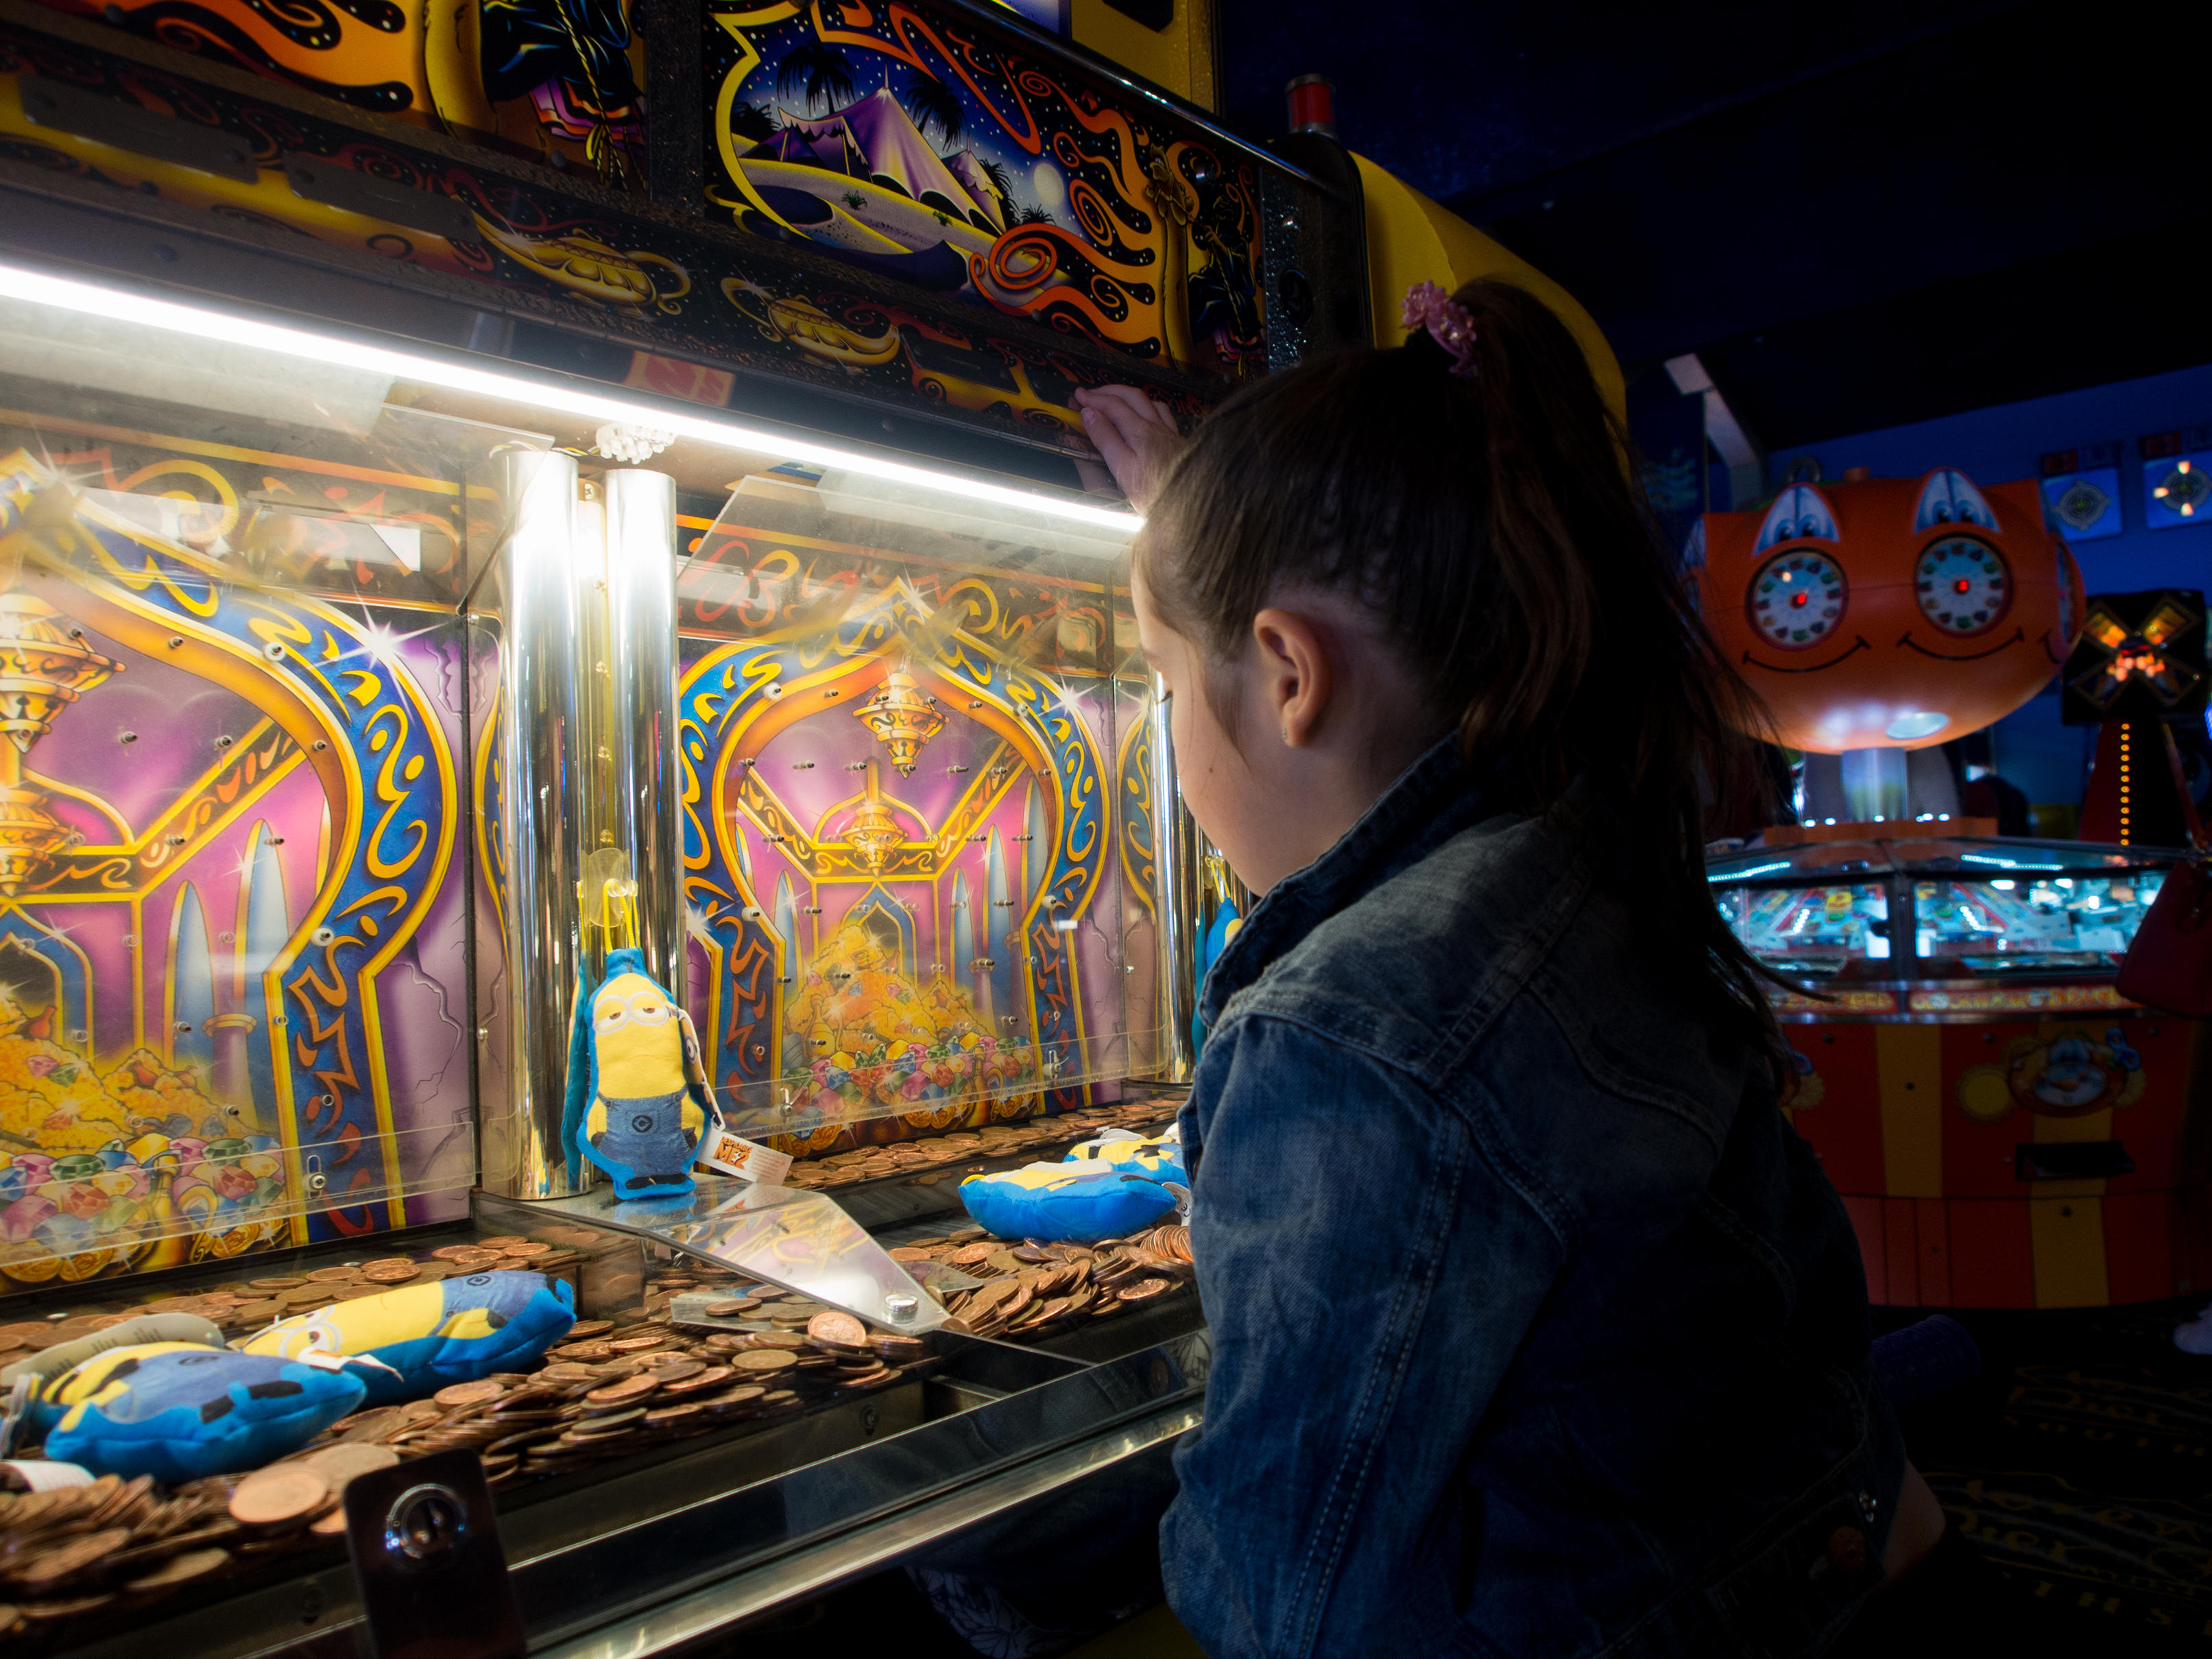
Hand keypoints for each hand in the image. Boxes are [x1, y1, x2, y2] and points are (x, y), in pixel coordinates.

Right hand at [1071, 384, 1183, 511]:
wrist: (1191, 504)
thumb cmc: (1156, 492)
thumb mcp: (1122, 469)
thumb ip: (1106, 439)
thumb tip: (1090, 414)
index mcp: (1140, 431)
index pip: (1112, 405)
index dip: (1092, 399)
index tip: (1077, 396)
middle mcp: (1156, 426)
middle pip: (1130, 396)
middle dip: (1107, 391)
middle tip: (1090, 394)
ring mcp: (1169, 432)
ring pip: (1148, 400)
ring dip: (1127, 395)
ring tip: (1113, 398)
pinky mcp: (1178, 441)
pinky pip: (1162, 412)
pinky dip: (1147, 405)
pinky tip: (1144, 413)